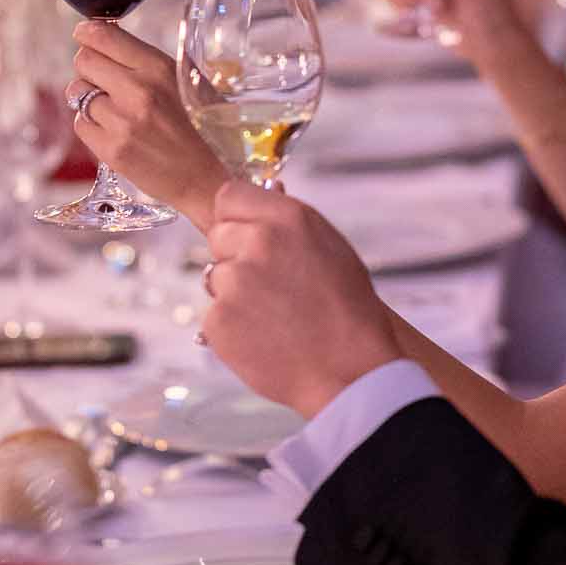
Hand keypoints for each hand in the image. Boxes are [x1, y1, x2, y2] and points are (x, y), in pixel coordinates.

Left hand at [69, 22, 223, 229]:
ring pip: (76, 91)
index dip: (87, 32)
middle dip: (89, 66)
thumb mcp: (188, 81)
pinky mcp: (110, 150)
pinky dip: (91, 124)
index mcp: (158, 68)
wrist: (209, 179)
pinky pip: (80, 123)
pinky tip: (113, 130)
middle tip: (102, 77)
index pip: (104, 36)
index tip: (84, 34)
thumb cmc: (203, 127)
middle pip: (83, 60)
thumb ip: (149, 62)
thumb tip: (112, 40)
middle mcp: (137, 91)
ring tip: (111, 108)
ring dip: (88, 96)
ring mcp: (121, 122)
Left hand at [203, 180, 400, 413]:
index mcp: (289, 219)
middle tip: (268, 284)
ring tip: (273, 316)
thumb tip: (267, 191)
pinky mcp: (219, 320)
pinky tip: (264, 338)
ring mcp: (235, 282)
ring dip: (235, 293)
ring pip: (215, 277)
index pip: (229, 195)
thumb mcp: (331, 249)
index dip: (236, 217)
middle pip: (218, 235)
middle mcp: (257, 243)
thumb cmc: (349, 312)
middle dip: (234, 255)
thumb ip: (290, 221)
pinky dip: (232, 328)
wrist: (351, 373)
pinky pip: (214, 315)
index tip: (245, 233)